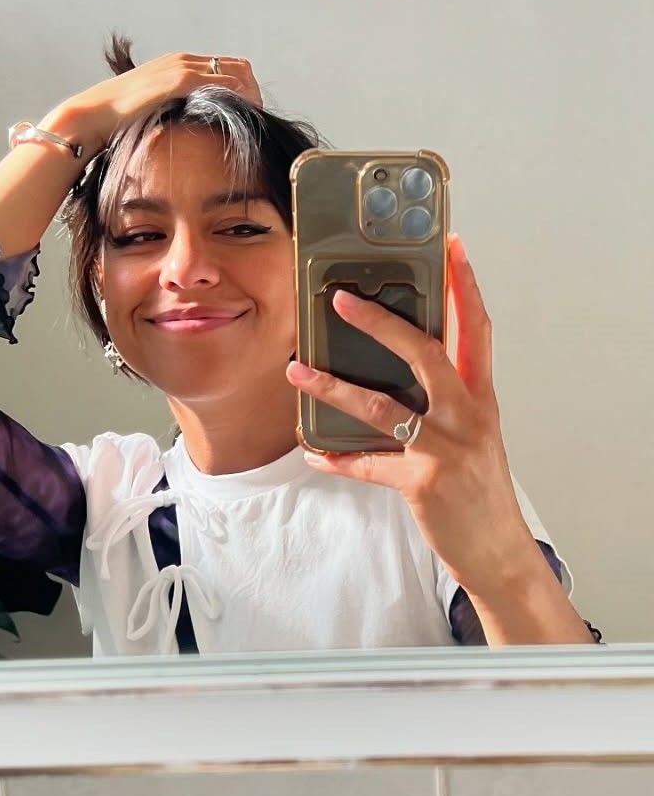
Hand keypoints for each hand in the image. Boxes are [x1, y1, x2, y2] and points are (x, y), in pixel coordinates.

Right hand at [59, 51, 261, 149]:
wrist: (92, 115)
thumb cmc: (118, 120)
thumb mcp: (154, 112)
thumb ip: (175, 112)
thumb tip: (192, 129)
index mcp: (179, 65)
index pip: (228, 67)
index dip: (245, 89)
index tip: (250, 113)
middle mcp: (183, 60)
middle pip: (239, 66)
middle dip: (253, 92)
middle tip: (257, 118)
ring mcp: (180, 67)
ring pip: (235, 72)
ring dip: (250, 96)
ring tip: (254, 120)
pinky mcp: (177, 80)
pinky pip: (220, 82)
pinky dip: (236, 97)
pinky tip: (241, 116)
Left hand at [286, 235, 536, 596]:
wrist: (497, 549)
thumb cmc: (480, 490)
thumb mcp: (474, 434)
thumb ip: (448, 399)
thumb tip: (405, 369)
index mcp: (480, 397)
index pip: (476, 328)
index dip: (466, 285)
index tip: (452, 246)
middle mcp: (467, 414)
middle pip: (426, 351)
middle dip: (381, 322)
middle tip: (342, 299)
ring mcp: (446, 447)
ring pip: (382, 405)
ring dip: (333, 386)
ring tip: (298, 371)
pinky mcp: (423, 481)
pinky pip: (367, 464)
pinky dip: (336, 458)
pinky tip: (314, 453)